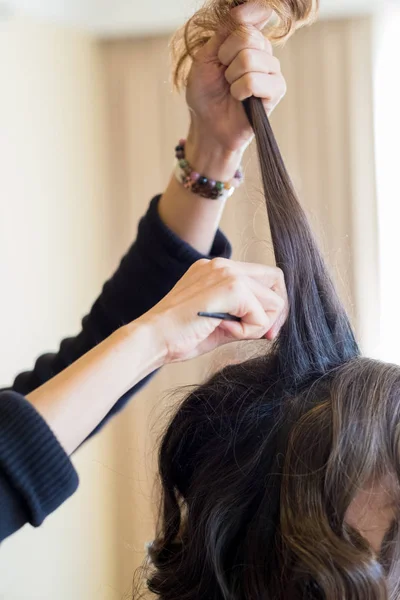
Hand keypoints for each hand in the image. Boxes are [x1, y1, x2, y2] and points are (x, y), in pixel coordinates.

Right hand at [139, 258, 287, 362]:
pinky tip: (223, 332)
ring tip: (229, 332)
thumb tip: (271, 324)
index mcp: (216, 269)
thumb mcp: (219, 322)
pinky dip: (248, 331)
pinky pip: (261, 315)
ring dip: (258, 324)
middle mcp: (223, 264)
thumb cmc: (178, 336)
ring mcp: (227, 272)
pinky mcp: (231, 287)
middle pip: (275, 280)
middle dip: (276, 313)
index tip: (263, 330)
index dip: (270, 305)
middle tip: (265, 336)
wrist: (152, 339)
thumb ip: (243, 317)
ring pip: (273, 300)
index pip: (263, 277)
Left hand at [184, 1, 286, 177]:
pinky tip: (240, 99)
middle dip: (226, 57)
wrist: (207, 124)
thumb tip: (248, 9)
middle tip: (223, 74)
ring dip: (231, 77)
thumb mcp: (207, 56)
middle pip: (248, 36)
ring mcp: (272, 71)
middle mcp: (263, 51)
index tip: (223, 44)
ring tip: (231, 88)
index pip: (252, 14)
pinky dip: (240, 90)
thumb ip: (225, 31)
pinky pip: (256, 81)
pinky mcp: (276, 91)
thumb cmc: (206, 93)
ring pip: (250, 59)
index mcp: (248, 39)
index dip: (238, 21)